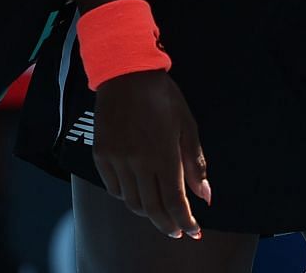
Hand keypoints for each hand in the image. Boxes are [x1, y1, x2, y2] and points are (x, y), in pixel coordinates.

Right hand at [90, 71, 212, 239]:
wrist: (126, 73)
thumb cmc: (161, 96)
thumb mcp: (187, 125)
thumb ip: (195, 162)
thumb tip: (204, 195)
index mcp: (163, 154)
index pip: (175, 201)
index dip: (186, 221)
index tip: (193, 231)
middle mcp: (138, 162)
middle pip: (152, 208)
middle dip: (167, 224)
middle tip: (176, 230)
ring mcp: (117, 159)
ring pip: (131, 202)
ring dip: (147, 212)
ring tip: (158, 212)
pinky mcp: (101, 155)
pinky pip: (113, 188)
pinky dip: (126, 197)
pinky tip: (136, 192)